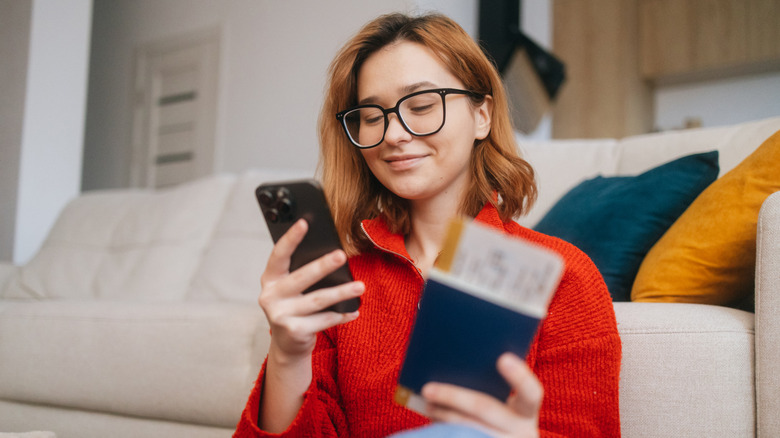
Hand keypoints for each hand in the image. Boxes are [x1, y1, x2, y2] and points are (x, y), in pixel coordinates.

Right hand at [258, 219, 364, 361]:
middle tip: (342, 255)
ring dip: (341, 292)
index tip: (305, 223)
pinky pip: (324, 320)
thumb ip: (301, 273)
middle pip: (301, 277)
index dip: (291, 239)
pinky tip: (354, 310)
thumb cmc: (294, 308)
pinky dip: (341, 315)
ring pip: (317, 300)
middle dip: (323, 266)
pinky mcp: (294, 331)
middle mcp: (270, 296)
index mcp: (269, 279)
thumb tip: (332, 255)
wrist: (287, 345)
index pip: (279, 255)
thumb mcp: (291, 289)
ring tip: (360, 286)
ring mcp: (280, 315)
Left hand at [421, 353, 542, 437]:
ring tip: (427, 406)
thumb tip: (455, 362)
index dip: (519, 376)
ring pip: (469, 429)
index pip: (531, 392)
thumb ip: (492, 388)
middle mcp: (521, 432)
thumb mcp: (506, 408)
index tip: (502, 358)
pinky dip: (446, 430)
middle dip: (453, 396)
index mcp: (527, 411)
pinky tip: (433, 424)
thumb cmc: (499, 420)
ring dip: (443, 416)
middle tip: (427, 388)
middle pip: (485, 408)